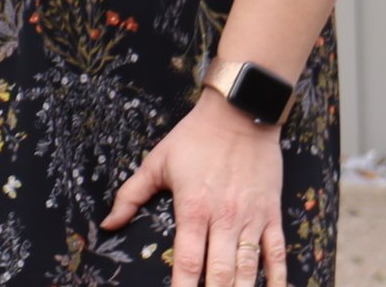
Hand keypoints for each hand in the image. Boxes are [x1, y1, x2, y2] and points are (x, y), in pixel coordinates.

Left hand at [102, 93, 287, 286]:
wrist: (240, 114)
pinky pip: (277, 252)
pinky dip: (278, 277)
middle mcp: (224, 219)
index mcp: (193, 210)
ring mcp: (251, 219)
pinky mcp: (271, 214)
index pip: (187, 262)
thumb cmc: (194, 138)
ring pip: (249, 268)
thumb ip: (130, 195)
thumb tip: (107, 223)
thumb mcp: (156, 163)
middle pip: (221, 274)